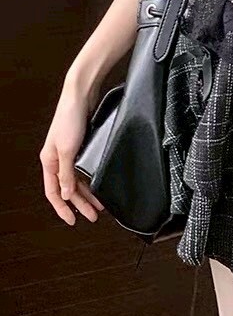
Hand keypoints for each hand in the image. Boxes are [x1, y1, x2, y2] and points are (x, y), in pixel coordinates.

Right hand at [39, 82, 104, 224]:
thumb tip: (66, 194)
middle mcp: (57, 158)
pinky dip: (91, 178)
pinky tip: (99, 185)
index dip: (62, 208)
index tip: (72, 221)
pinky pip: (85, 168)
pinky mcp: (81, 144)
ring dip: (88, 193)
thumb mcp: (67, 150)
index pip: (53, 192)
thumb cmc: (70, 118)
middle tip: (92, 216)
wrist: (81, 94)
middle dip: (80, 204)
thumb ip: (67, 173)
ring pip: (78, 179)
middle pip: (68, 188)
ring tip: (100, 206)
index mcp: (49, 161)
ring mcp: (69, 152)